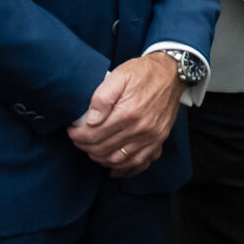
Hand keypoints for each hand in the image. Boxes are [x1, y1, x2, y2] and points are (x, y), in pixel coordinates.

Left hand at [70, 55, 180, 176]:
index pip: (93, 135)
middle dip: (86, 147)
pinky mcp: (159, 140)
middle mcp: (140, 129)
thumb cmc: (143, 73)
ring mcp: (151, 137)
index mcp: (127, 113)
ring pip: (119, 160)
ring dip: (101, 159)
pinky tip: (115, 169)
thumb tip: (90, 120)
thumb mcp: (119, 76)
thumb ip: (102, 98)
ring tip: (93, 150)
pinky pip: (141, 163)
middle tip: (79, 140)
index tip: (72, 131)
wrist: (172, 73)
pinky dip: (126, 170)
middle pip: (103, 150)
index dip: (77, 136)